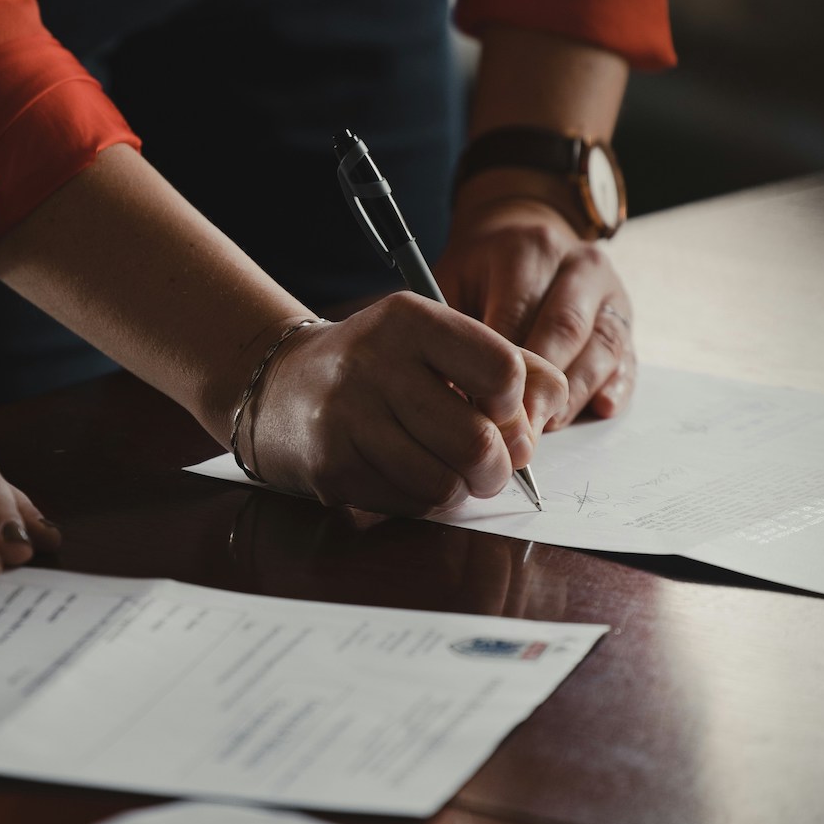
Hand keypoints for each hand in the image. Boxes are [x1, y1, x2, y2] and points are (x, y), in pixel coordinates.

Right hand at [237, 294, 566, 516]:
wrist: (281, 386)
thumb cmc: (379, 366)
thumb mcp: (437, 341)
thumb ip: (508, 365)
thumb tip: (542, 424)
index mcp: (410, 319)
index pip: (504, 371)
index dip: (515, 406)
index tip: (499, 412)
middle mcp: (374, 362)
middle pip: (479, 442)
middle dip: (498, 467)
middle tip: (489, 465)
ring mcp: (347, 417)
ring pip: (445, 484)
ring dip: (459, 489)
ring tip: (447, 470)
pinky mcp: (331, 466)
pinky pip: (408, 505)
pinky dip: (421, 501)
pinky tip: (405, 475)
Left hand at [436, 186, 635, 429]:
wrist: (523, 239)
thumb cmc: (479, 273)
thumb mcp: (452, 282)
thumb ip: (452, 329)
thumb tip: (450, 392)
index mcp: (530, 250)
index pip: (517, 314)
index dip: (500, 368)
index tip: (481, 410)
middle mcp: (578, 265)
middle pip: (565, 330)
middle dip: (540, 387)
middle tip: (517, 431)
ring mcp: (610, 291)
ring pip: (602, 347)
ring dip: (575, 394)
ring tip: (546, 427)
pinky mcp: (626, 318)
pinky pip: (628, 356)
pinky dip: (616, 387)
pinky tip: (599, 409)